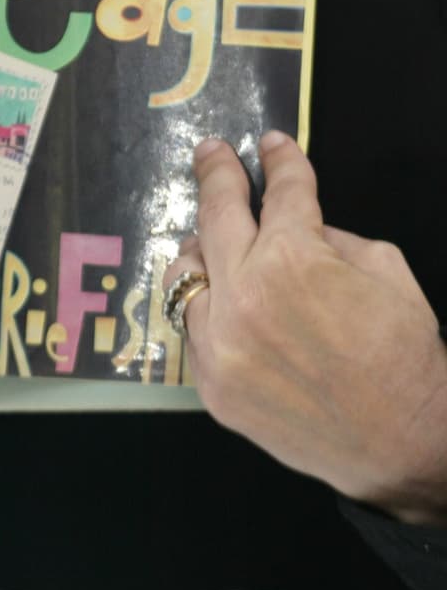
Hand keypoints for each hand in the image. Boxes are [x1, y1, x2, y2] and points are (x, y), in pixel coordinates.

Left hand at [165, 131, 446, 524]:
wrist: (403, 445)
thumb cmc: (405, 357)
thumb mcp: (386, 270)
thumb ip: (330, 238)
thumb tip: (298, 225)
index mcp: (293, 260)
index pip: (279, 192)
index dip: (278, 162)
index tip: (270, 145)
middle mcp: (243, 297)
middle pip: (214, 216)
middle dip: (215, 175)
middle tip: (210, 153)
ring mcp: (219, 344)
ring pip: (184, 275)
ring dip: (200, 249)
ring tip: (210, 238)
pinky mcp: (211, 384)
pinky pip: (192, 329)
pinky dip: (205, 308)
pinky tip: (221, 301)